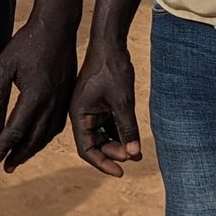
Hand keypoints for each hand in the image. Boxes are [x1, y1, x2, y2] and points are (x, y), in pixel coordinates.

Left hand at [0, 18, 77, 171]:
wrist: (57, 27)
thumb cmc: (28, 43)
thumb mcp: (6, 63)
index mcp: (35, 96)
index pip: (16, 130)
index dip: (3, 147)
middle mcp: (51, 103)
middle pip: (33, 139)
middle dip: (17, 155)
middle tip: (4, 167)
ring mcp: (62, 100)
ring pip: (47, 134)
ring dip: (32, 149)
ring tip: (19, 158)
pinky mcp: (67, 96)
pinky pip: (57, 125)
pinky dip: (45, 137)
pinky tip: (38, 139)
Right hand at [68, 40, 142, 176]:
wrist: (110, 43)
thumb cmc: (112, 69)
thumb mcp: (122, 101)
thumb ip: (127, 128)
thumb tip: (134, 154)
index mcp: (79, 114)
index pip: (86, 149)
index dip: (102, 163)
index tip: (120, 172)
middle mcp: (82, 114)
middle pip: (95, 144)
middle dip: (113, 153)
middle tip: (133, 155)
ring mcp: (90, 109)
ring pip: (103, 135)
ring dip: (118, 145)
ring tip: (136, 153)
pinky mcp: (100, 104)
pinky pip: (108, 125)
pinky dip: (120, 133)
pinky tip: (133, 140)